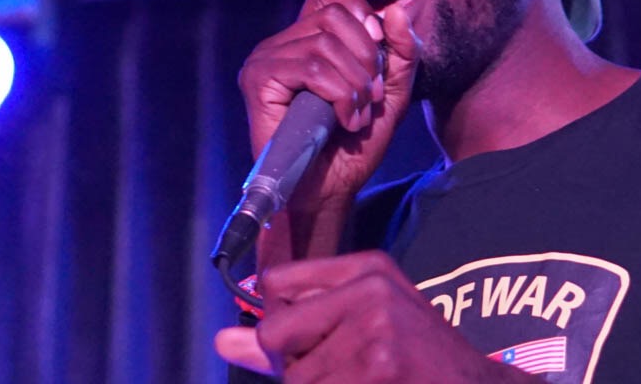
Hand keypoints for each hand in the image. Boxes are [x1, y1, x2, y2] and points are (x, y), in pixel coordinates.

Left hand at [214, 251, 527, 382]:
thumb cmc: (418, 358)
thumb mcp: (366, 323)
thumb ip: (293, 328)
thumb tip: (222, 339)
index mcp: (367, 268)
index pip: (278, 283)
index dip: (280, 322)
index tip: (303, 340)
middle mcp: (370, 291)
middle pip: (276, 335)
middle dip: (295, 365)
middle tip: (343, 371)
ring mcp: (375, 333)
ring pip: (296, 378)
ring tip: (364, 382)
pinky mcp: (379, 372)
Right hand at [237, 0, 419, 214]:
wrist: (330, 190)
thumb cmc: (355, 144)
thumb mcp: (390, 91)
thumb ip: (401, 51)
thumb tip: (395, 10)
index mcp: (306, 39)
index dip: (361, 16)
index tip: (378, 56)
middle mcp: (281, 43)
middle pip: (333, 16)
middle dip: (366, 58)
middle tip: (370, 97)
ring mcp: (265, 60)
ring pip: (324, 45)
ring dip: (355, 84)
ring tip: (356, 115)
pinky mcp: (258, 81)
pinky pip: (310, 69)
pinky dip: (339, 95)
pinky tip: (343, 121)